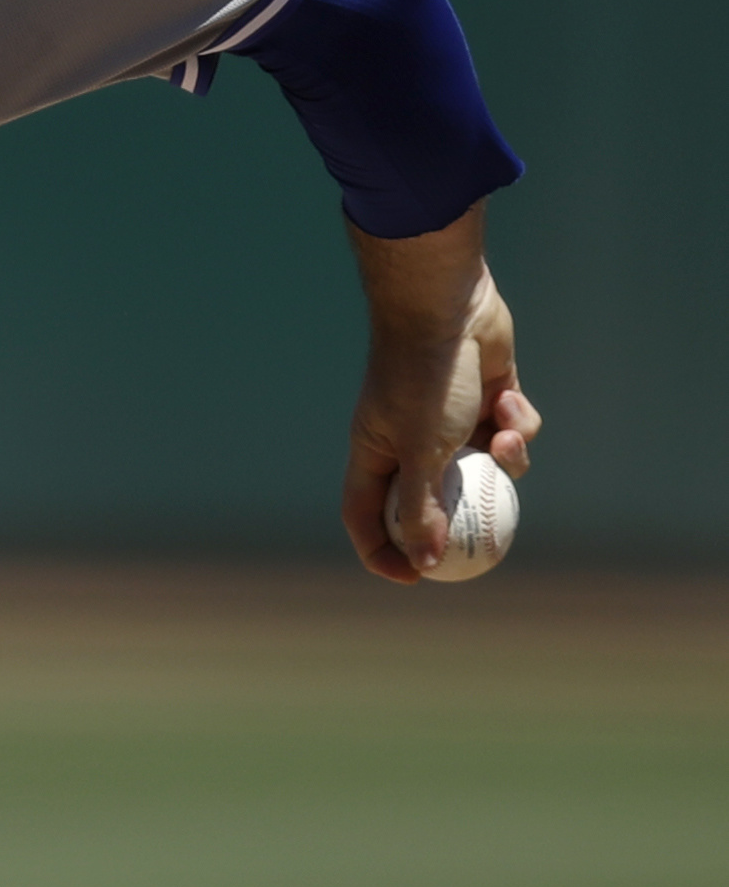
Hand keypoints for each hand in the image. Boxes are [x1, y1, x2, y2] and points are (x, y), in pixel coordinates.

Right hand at [339, 201, 539, 582]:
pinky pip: (510, 429)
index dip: (385, 550)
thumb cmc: (423, 377)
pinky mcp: (486, 396)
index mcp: (375, 451)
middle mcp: (408, 438)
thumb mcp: (423, 449)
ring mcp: (450, 417)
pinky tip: (510, 398)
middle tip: (493, 543)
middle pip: (434, 495)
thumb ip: (422, 506)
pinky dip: (517, 422)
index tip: (416, 580)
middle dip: (465, 515)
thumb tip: (423, 563)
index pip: (368, 514)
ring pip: (485, 465)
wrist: (446, 306)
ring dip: (506, 460)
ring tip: (506, 440)